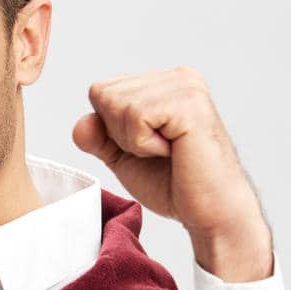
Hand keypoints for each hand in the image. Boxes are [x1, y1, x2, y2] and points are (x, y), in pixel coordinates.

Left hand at [72, 67, 273, 280]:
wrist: (209, 212)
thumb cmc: (174, 185)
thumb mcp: (124, 158)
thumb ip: (100, 138)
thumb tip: (81, 124)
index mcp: (162, 84)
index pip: (101, 91)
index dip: (111, 129)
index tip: (148, 147)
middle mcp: (176, 77)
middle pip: (104, 94)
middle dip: (120, 134)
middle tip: (159, 152)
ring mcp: (185, 86)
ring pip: (117, 104)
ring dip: (134, 141)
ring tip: (168, 152)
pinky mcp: (189, 103)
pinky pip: (135, 116)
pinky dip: (144, 144)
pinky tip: (174, 151)